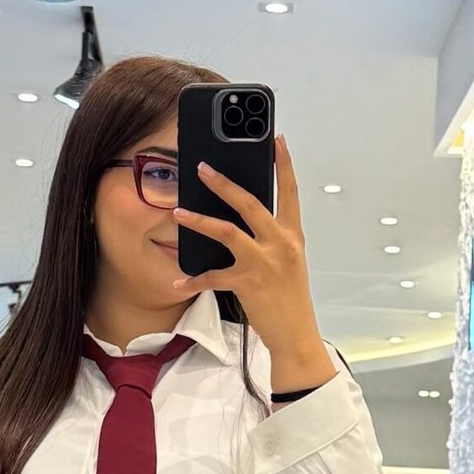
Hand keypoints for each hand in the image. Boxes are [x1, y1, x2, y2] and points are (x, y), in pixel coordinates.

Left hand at [171, 132, 333, 386]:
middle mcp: (279, 243)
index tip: (276, 140)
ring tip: (179, 212)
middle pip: (249, 203)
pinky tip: (178, 283)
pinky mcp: (248, 283)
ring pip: (227, 231)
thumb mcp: (288, 261)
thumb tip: (244, 219)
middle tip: (202, 167)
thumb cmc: (289, 298)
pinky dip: (194, 281)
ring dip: (199, 221)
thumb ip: (271, 238)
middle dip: (223, 183)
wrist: (294, 333)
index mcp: (291, 235)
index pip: (289, 192)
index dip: (283, 165)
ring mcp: (263, 262)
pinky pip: (214, 277)